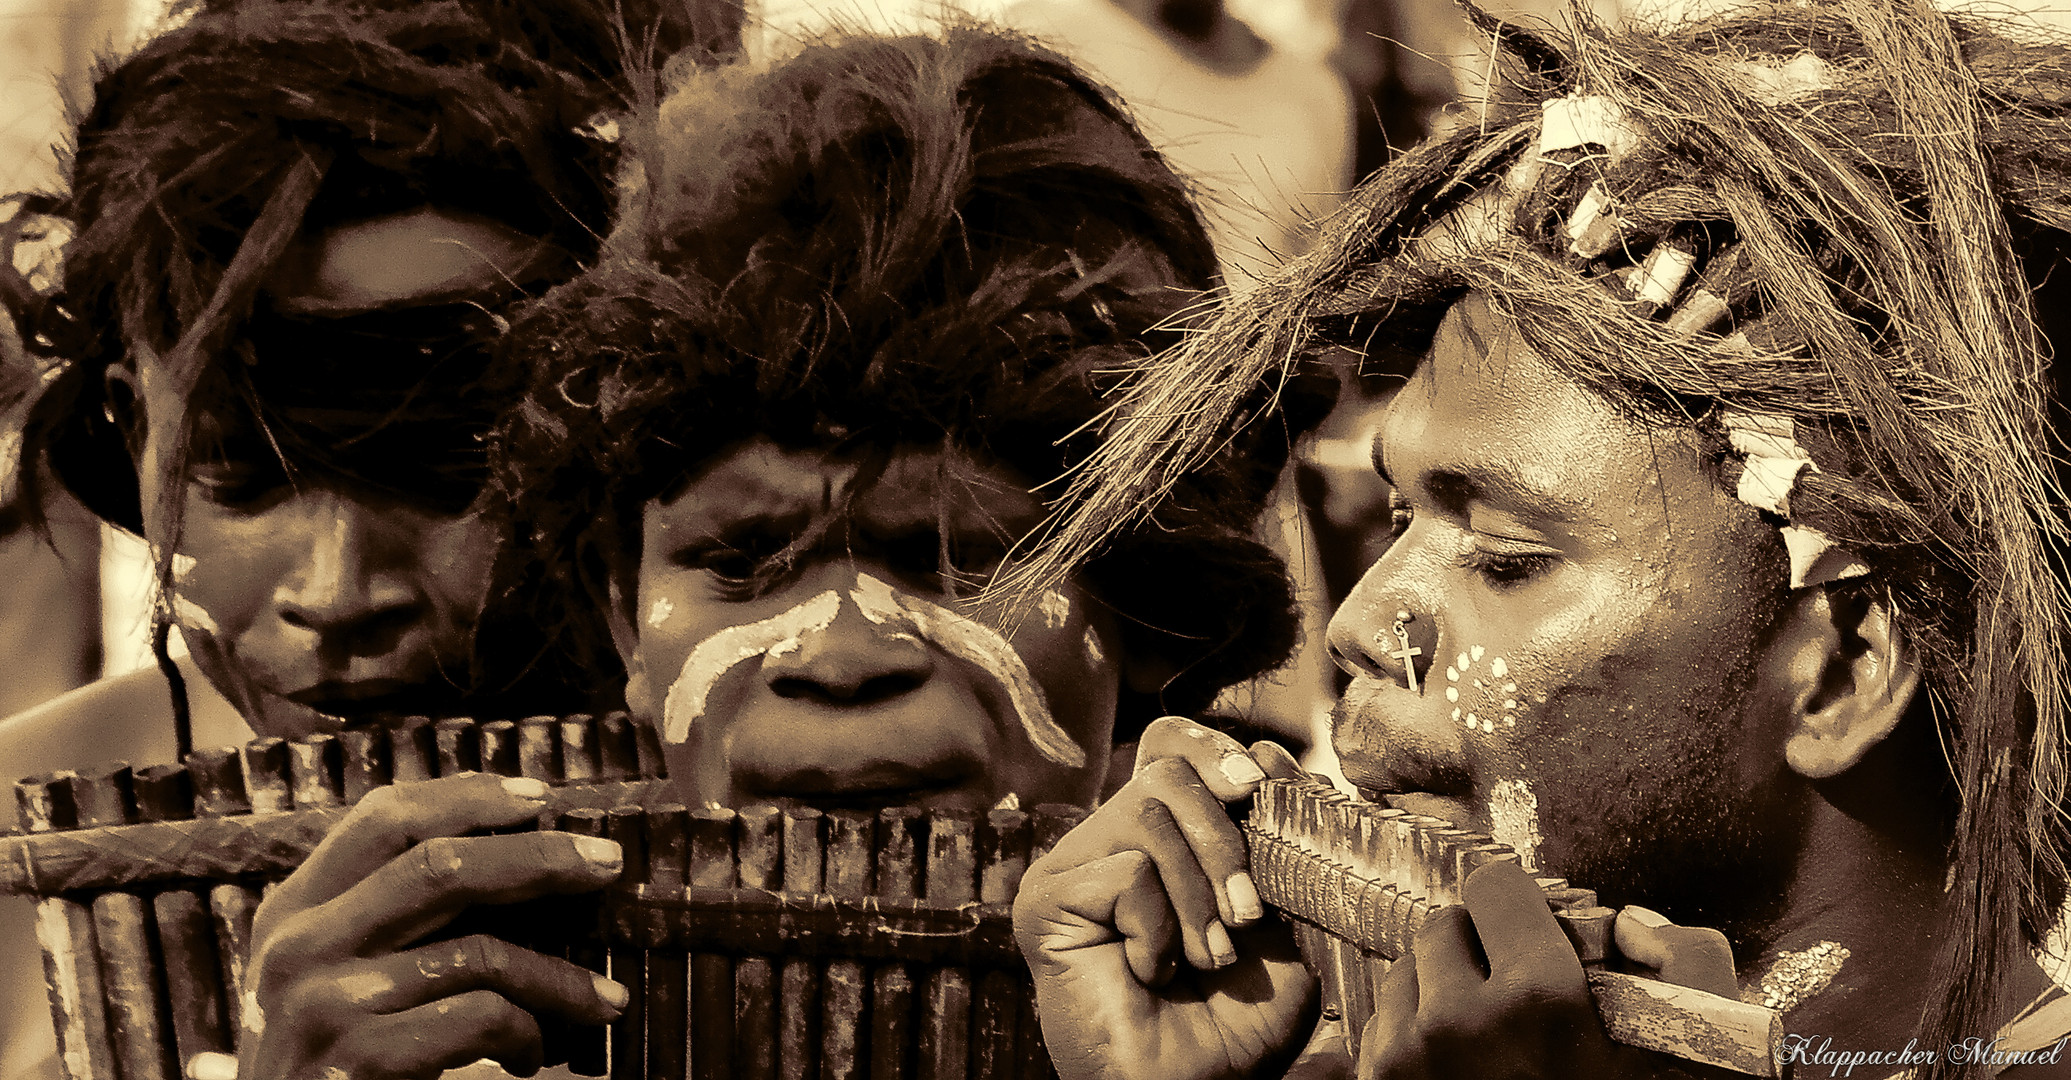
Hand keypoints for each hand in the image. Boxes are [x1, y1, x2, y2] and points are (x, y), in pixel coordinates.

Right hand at [234, 773, 628, 1079]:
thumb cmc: (328, 1056)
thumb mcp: (334, 972)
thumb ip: (391, 915)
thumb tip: (518, 854)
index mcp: (293, 910)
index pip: (384, 819)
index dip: (467, 798)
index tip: (539, 797)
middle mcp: (298, 947)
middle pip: (442, 867)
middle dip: (541, 858)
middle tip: (607, 862)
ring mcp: (324, 1006)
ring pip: (478, 952)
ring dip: (560, 978)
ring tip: (603, 1001)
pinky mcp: (357, 1064)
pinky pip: (479, 1020)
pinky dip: (526, 1035)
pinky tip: (533, 1057)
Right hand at [1013, 716, 1320, 1079]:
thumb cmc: (1235, 1023)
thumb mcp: (1283, 922)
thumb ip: (1279, 843)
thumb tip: (1272, 758)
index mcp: (1163, 839)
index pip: (1174, 747)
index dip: (1215, 752)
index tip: (1258, 788)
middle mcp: (1111, 842)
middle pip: (1167, 770)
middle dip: (1224, 840)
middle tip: (1246, 915)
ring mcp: (1072, 867)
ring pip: (1149, 811)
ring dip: (1197, 894)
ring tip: (1205, 956)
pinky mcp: (1045, 899)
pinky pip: (1126, 871)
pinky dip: (1158, 928)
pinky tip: (1149, 970)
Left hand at [1357, 862, 1734, 1079]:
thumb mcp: (1690, 1055)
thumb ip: (1686, 964)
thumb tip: (1631, 922)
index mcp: (1537, 1001)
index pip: (1494, 885)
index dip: (1521, 907)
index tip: (1538, 935)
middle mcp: (1457, 1021)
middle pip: (1443, 926)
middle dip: (1479, 948)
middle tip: (1517, 993)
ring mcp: (1406, 1059)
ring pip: (1406, 972)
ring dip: (1440, 989)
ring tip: (1490, 1038)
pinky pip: (1382, 1025)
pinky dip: (1414, 1033)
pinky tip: (1461, 1068)